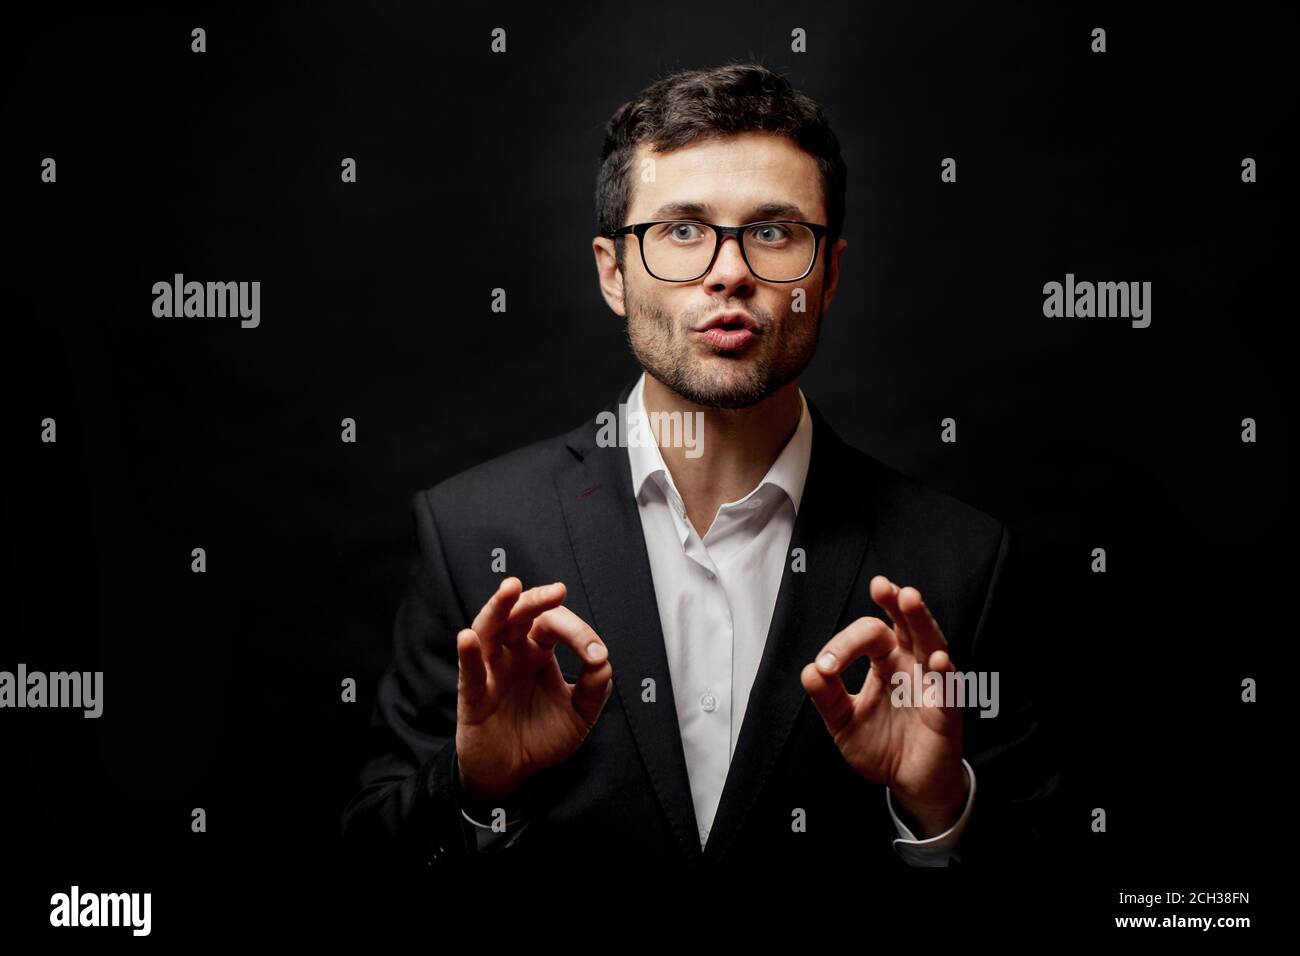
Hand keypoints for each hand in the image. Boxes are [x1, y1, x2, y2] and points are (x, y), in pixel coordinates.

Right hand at [455, 577, 613, 803]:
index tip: (596, 655)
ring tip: (510, 589)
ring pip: (489, 630)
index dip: (578, 633)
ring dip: (498, 608)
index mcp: (538, 651)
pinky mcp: (473, 695)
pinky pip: (470, 671)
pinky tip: (469, 638)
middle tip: (556, 591)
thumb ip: (594, 688)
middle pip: (520, 615)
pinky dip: (468, 653)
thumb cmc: (542, 736)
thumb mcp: (579, 714)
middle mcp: (513, 653)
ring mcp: (491, 670)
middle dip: (536, 600)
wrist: (512, 771)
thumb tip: (602, 661)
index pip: (554, 626)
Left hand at [800, 575, 967, 836]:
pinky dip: (944, 675)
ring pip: (932, 643)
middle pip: (907, 625)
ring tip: (910, 598)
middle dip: (896, 603)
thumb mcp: (843, 722)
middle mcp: (911, 664)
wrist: (907, 783)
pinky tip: (938, 661)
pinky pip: (948, 689)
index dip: (844, 645)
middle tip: (882, 586)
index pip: (869, 635)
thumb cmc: (880, 745)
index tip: (825, 666)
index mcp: (886, 661)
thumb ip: (828, 697)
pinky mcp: (947, 712)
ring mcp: (933, 685)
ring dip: (921, 621)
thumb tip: (810, 671)